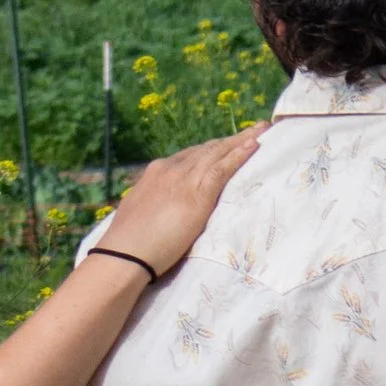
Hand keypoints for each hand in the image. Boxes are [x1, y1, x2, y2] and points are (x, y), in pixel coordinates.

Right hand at [93, 128, 261, 280]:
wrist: (124, 254)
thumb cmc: (129, 243)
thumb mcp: (141, 213)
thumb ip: (155, 203)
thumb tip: (159, 205)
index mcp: (156, 172)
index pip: (189, 156)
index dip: (210, 150)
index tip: (224, 144)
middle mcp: (170, 169)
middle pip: (206, 150)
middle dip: (229, 140)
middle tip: (252, 130)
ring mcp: (183, 179)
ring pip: (218, 153)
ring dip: (242, 140)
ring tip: (261, 130)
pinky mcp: (197, 194)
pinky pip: (223, 168)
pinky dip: (240, 154)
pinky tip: (254, 145)